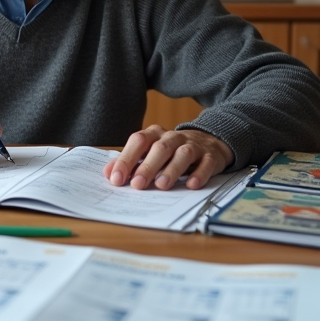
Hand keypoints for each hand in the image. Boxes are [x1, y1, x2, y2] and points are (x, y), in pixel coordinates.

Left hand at [103, 126, 233, 190]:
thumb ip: (130, 161)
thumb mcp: (151, 152)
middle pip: (160, 148)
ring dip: (172, 169)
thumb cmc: (172, 151)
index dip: (126, 159)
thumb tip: (108, 173)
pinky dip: (199, 174)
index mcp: (155, 135)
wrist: (210, 141)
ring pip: (183, 154)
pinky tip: (191, 185)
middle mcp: (174, 137)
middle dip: (147, 166)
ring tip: (162, 186)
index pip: (139, 141)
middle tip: (137, 185)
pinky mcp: (211, 156)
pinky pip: (206, 163)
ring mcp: (194, 145)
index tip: (116, 178)